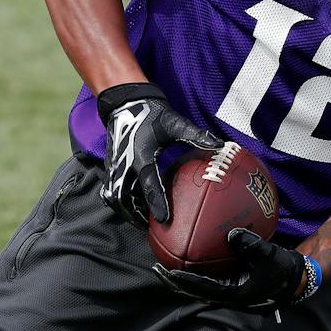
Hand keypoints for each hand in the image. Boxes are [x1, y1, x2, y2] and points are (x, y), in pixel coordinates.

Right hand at [97, 83, 222, 225]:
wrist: (126, 102)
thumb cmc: (152, 113)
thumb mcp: (174, 122)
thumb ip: (195, 135)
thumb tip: (219, 144)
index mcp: (141, 154)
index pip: (148, 184)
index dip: (156, 202)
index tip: (164, 219)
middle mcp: (124, 163)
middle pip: (124, 198)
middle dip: (136, 215)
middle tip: (151, 228)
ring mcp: (114, 165)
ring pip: (114, 197)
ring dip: (126, 211)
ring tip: (142, 222)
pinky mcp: (110, 166)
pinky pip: (111, 190)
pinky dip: (119, 203)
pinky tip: (131, 209)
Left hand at [152, 228, 309, 311]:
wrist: (294, 279)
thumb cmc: (282, 270)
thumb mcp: (270, 256)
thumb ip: (251, 245)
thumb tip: (231, 234)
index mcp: (234, 295)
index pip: (202, 288)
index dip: (184, 281)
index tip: (168, 271)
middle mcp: (227, 296)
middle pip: (193, 291)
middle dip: (174, 281)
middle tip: (156, 268)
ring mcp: (227, 291)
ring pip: (197, 286)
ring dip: (180, 277)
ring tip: (163, 264)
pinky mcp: (229, 284)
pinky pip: (206, 278)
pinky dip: (194, 270)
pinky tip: (185, 255)